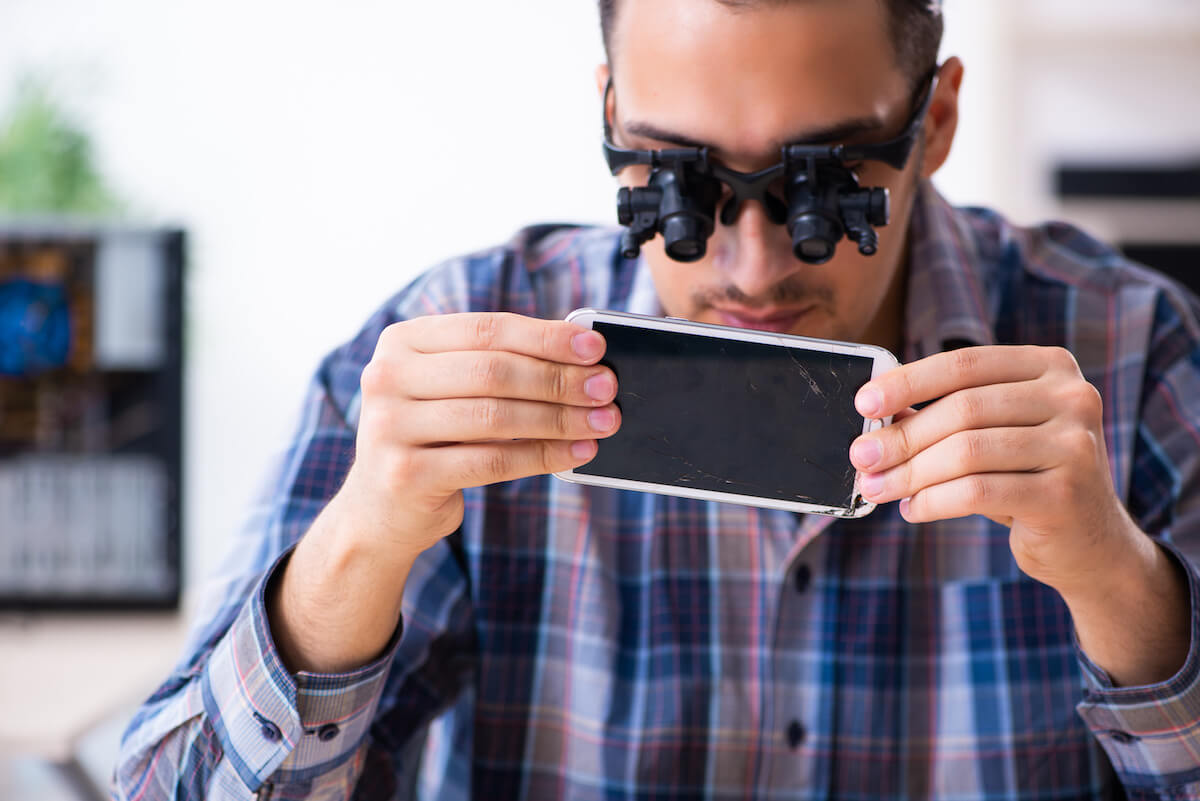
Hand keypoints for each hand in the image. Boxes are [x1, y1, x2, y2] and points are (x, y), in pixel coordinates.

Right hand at [342, 312, 620, 560]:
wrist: (383, 510)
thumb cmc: (437, 438)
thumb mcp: (454, 390)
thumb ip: (501, 366)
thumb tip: (584, 358)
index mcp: (402, 341)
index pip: (487, 329)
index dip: (546, 337)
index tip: (595, 346)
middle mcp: (387, 377)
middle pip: (494, 371)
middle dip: (559, 379)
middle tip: (606, 388)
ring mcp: (389, 426)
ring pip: (496, 416)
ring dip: (559, 419)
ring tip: (602, 422)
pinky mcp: (405, 474)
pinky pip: (492, 461)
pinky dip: (543, 456)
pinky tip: (577, 454)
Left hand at [847, 345, 1140, 596]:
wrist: (1090, 542)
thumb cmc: (1026, 478)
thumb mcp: (991, 434)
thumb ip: (944, 415)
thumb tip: (876, 412)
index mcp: (1050, 367)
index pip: (965, 363)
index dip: (909, 381)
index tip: (865, 402)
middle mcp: (1072, 398)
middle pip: (962, 409)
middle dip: (901, 436)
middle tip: (861, 456)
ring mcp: (1075, 446)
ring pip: (966, 452)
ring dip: (909, 473)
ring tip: (876, 487)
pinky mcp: (1065, 496)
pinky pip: (977, 492)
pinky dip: (933, 501)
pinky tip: (913, 509)